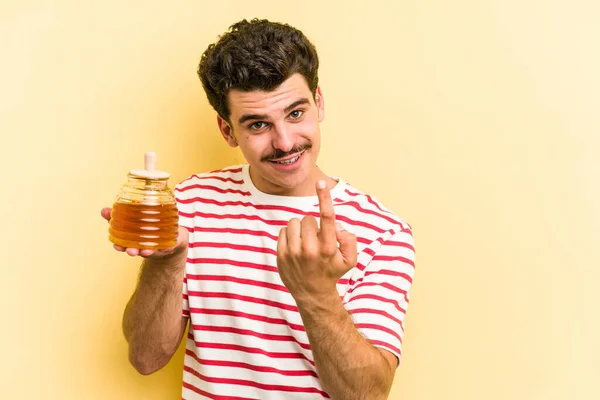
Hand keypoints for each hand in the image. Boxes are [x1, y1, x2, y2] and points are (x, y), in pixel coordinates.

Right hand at [100, 207, 188, 258]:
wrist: (171, 239)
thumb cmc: (148, 227)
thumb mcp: (133, 220)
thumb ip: (118, 215)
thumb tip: (103, 210)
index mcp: (133, 241)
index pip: (123, 245)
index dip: (119, 246)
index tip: (117, 246)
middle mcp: (142, 246)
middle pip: (135, 250)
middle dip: (132, 251)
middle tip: (131, 251)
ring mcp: (155, 247)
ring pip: (149, 250)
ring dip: (147, 251)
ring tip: (146, 251)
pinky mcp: (167, 245)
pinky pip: (165, 247)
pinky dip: (164, 247)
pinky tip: (164, 247)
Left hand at [277, 180, 357, 301]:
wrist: (312, 294)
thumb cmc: (332, 272)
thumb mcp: (350, 259)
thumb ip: (349, 239)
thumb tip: (337, 227)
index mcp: (328, 247)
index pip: (327, 217)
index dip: (324, 197)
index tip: (320, 182)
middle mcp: (310, 249)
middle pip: (308, 218)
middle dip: (313, 225)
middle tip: (316, 239)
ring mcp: (293, 253)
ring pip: (294, 222)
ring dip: (300, 229)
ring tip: (305, 241)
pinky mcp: (281, 255)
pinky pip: (283, 231)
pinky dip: (290, 235)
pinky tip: (296, 247)